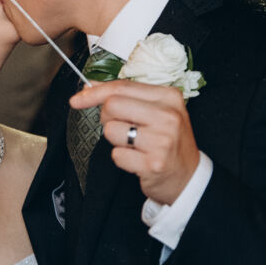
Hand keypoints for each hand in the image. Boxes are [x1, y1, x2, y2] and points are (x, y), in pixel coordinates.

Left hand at [69, 79, 200, 204]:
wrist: (189, 177)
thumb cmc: (168, 142)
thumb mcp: (156, 112)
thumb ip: (126, 97)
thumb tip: (90, 87)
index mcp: (168, 97)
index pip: (122, 87)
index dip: (94, 92)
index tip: (76, 99)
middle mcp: (168, 116)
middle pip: (112, 105)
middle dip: (107, 118)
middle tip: (122, 128)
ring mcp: (162, 140)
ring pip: (111, 131)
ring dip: (116, 140)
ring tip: (135, 145)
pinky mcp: (153, 163)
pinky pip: (117, 155)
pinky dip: (122, 158)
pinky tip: (139, 159)